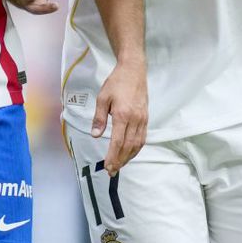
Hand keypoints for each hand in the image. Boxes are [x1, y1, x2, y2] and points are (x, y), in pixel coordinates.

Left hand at [93, 58, 147, 175]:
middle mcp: (135, 119)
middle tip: (112, 171)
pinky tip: (130, 152)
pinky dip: (136, 148)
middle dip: (120, 161)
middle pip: (128, 147)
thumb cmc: (116, 83)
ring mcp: (142, 119)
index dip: (113, 157)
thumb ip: (99, 118)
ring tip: (119, 165)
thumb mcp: (102, 98)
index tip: (107, 167)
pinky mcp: (146, 118)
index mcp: (123, 115)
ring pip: (137, 144)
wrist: (134, 71)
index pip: (118, 142)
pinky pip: (142, 138)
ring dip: (129, 157)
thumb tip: (95, 135)